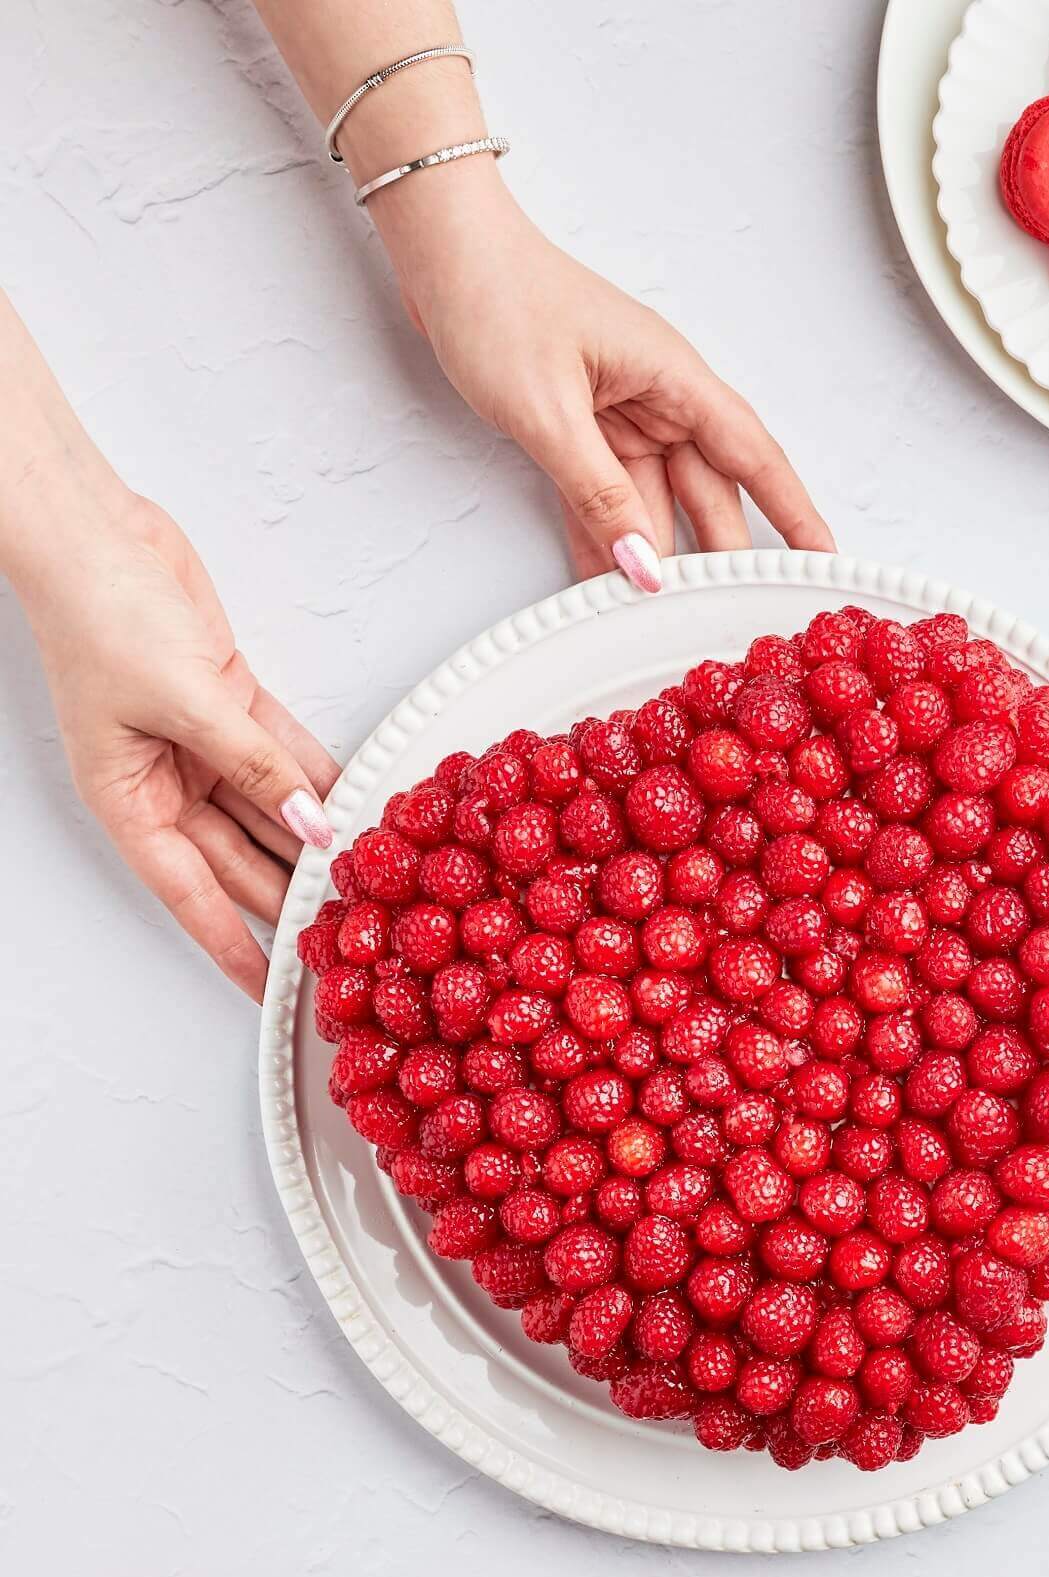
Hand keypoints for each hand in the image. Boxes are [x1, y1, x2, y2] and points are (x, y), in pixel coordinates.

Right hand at [24, 495, 337, 1001]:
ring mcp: (199, 743)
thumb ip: (258, 766)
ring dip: (314, 841)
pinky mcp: (229, 703)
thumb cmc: (100, 612)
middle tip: (347, 937)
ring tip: (369, 880)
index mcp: (127, 801)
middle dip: (289, 899)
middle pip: (239, 859)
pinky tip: (359, 807)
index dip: (233, 946)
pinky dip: (320, 778)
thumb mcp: (185, 701)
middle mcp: (163, 782)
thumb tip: (311, 821)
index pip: (191, 895)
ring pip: (269, 811)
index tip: (273, 990)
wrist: (95, 529)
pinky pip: (284, 755)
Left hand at [383, 185, 834, 588]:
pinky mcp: (585, 428)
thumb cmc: (497, 297)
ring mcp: (622, 415)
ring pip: (657, 502)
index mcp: (673, 377)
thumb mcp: (548, 411)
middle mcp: (659, 397)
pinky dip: (608, 538)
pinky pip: (608, 497)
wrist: (443, 254)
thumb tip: (642, 564)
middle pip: (708, 492)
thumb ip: (598, 495)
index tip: (821, 559)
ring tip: (661, 618)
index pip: (753, 455)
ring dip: (655, 556)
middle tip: (728, 619)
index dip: (793, 511)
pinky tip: (608, 582)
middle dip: (720, 556)